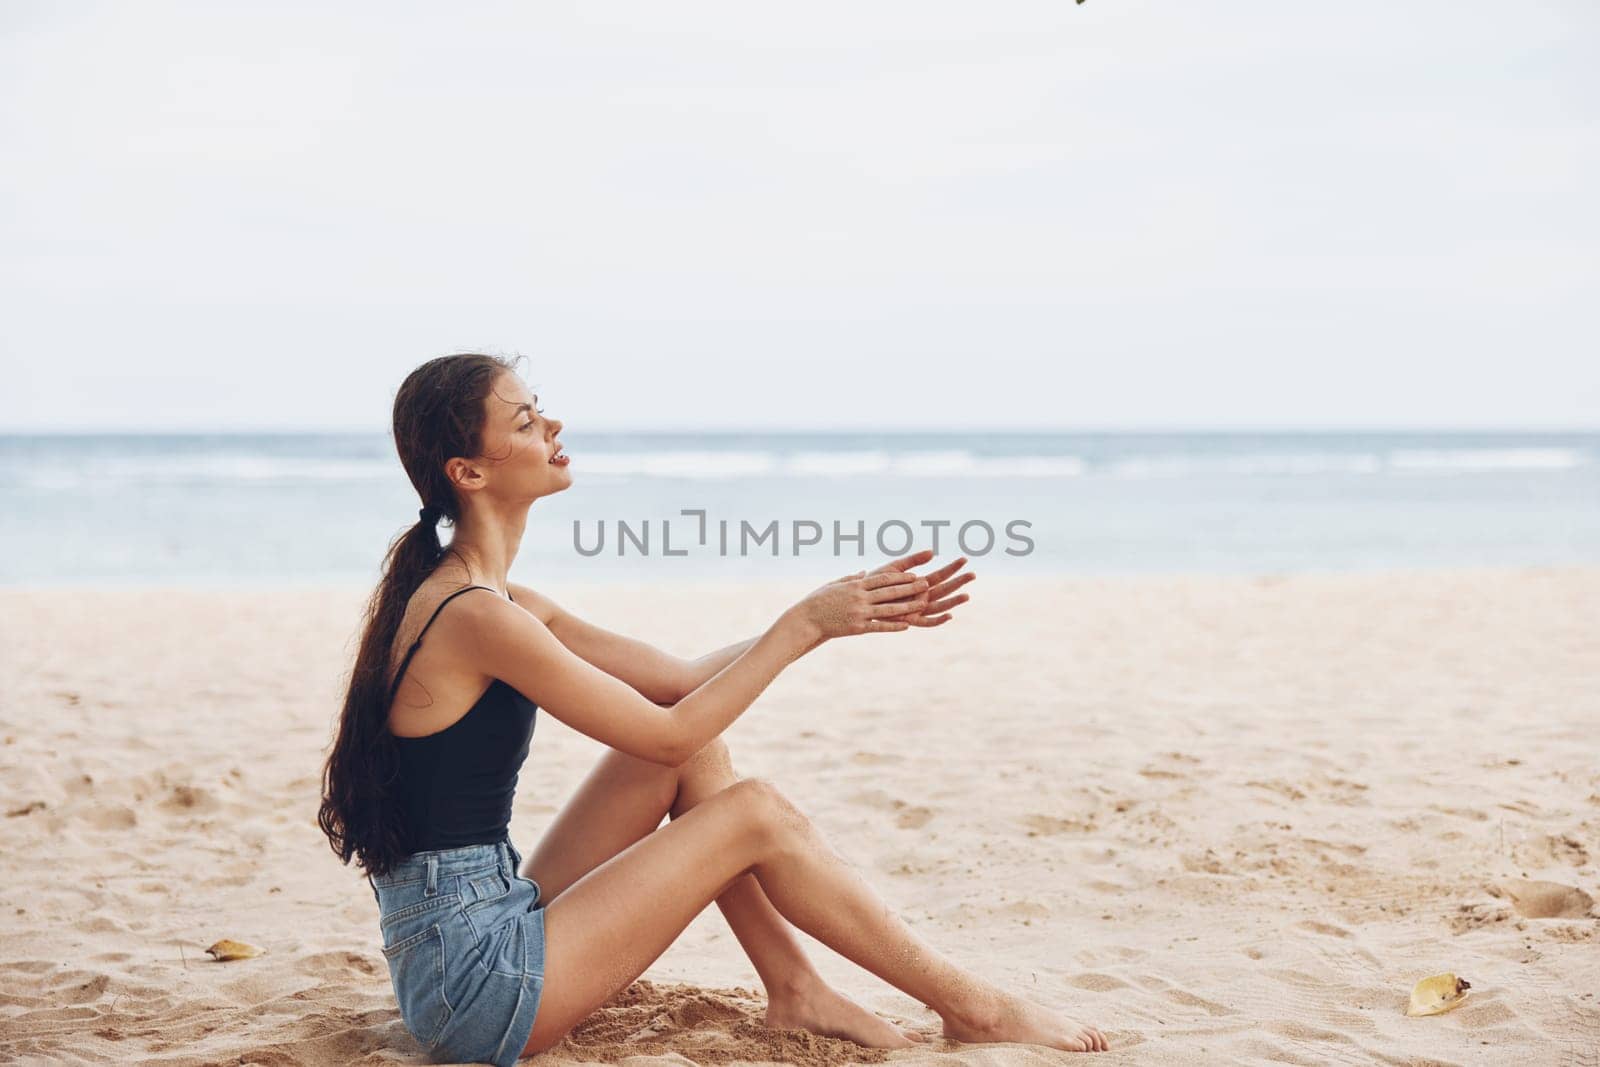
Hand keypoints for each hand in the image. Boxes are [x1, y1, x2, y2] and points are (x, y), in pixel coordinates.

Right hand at [793, 570, 929, 640]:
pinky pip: (879, 626)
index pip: (883, 579)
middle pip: (890, 591)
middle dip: (910, 587)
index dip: (900, 577)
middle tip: (927, 583)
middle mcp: (860, 597)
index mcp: (855, 585)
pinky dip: (894, 626)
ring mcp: (859, 612)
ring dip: (907, 605)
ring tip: (922, 603)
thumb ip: (850, 578)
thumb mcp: (834, 584)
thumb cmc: (818, 601)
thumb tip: (862, 572)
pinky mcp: (857, 627)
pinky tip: (907, 626)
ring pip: (888, 608)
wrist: (806, 619)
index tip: (914, 574)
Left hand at [865, 549, 973, 626]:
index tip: (964, 559)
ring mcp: (916, 609)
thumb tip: (933, 551)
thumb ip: (912, 560)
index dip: (951, 568)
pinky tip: (950, 616)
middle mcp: (920, 597)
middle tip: (973, 574)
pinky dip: (938, 620)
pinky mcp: (909, 620)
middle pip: (944, 589)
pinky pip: (927, 622)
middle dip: (958, 582)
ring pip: (939, 605)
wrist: (859, 600)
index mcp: (917, 583)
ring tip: (967, 595)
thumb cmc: (874, 584)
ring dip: (953, 601)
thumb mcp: (894, 568)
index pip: (939, 575)